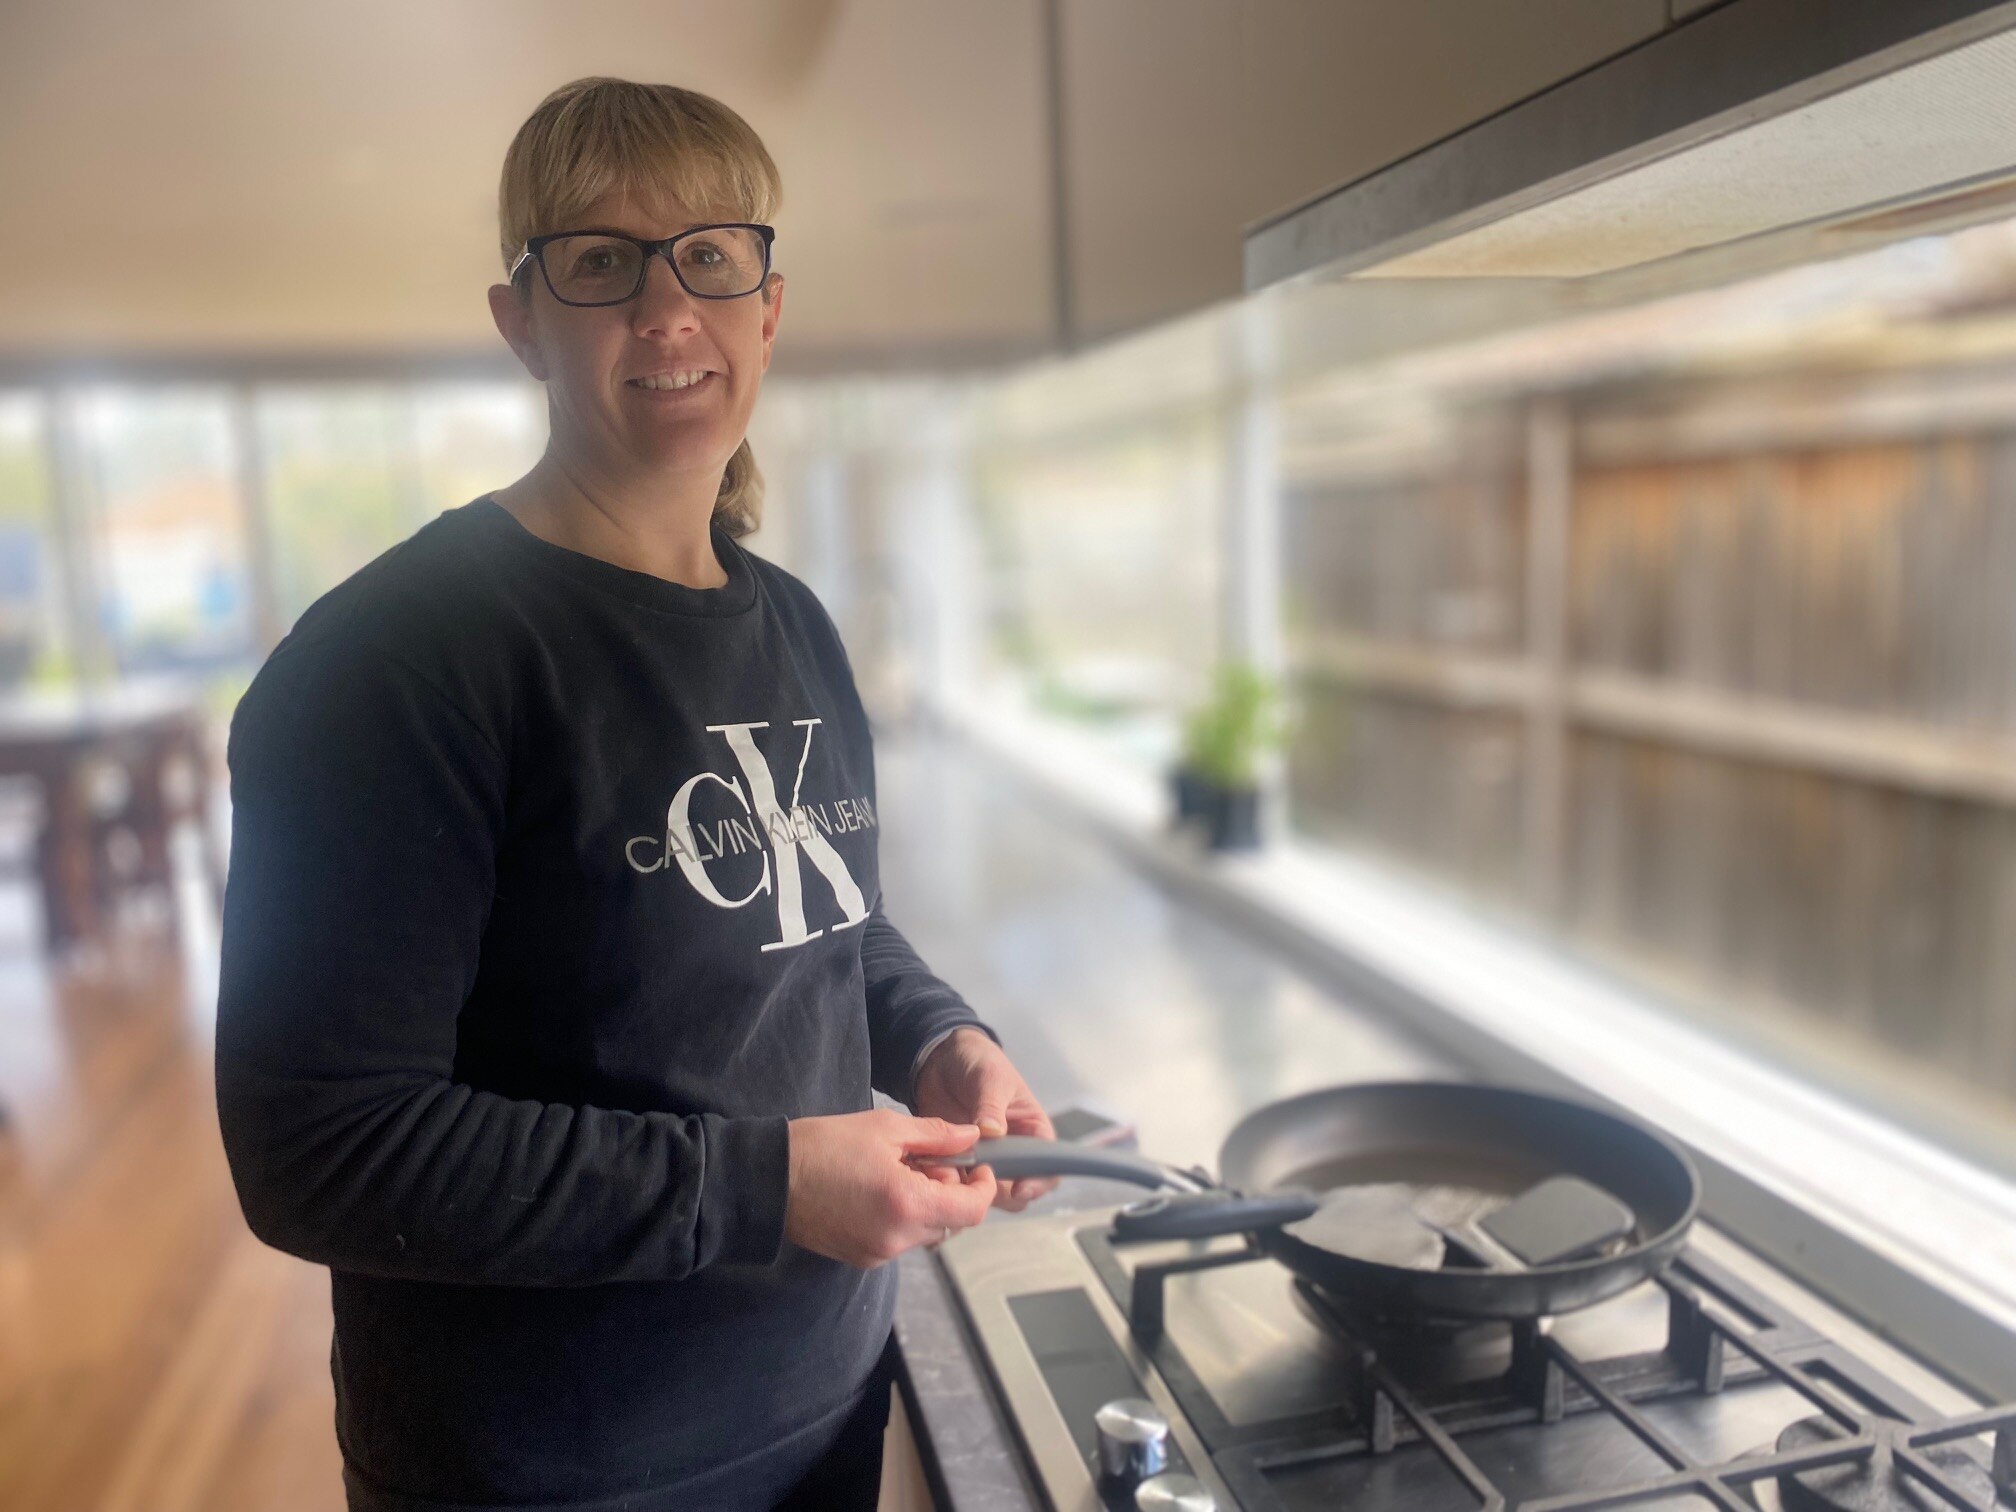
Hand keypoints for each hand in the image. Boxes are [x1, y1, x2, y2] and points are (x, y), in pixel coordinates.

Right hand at [783, 1108, 997, 1267]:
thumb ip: (936, 1135)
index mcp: (907, 1204)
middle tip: (929, 1160)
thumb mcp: (885, 1128)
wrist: (768, 1180)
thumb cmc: (823, 1146)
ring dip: (927, 1204)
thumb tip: (971, 1137)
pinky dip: (904, 1217)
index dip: (983, 1188)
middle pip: (951, 1222)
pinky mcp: (862, 1258)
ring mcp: (878, 1253)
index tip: (977, 1166)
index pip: (972, 1211)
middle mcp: (897, 1238)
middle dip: (951, 1191)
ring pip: (926, 1232)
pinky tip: (880, 1190)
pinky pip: (900, 1240)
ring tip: (900, 1172)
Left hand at [912, 1027, 1061, 1212]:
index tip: (1018, 1188)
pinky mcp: (958, 1162)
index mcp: (1032, 1131)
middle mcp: (1011, 1151)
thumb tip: (993, 1132)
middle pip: (1018, 1190)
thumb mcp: (991, 1077)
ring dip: (973, 1190)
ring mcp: (984, 1159)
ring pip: (987, 1193)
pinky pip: (957, 1185)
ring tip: (956, 1173)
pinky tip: (938, 1171)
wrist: (940, 1059)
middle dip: (1002, 1192)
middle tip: (981, 1182)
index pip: (1047, 1167)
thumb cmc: (978, 1062)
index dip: (1038, 1183)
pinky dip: (949, 1184)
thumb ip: (992, 1106)